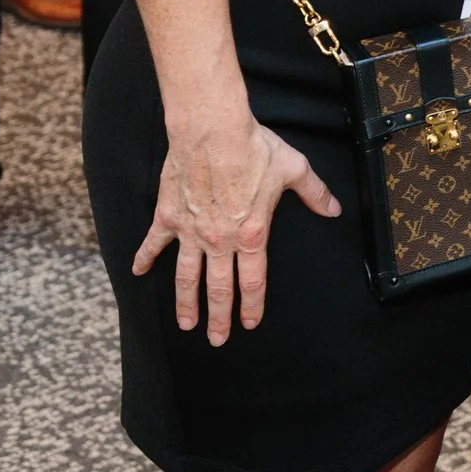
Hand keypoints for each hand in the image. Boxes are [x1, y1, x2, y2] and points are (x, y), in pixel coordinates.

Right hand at [132, 111, 340, 344]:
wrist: (213, 131)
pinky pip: (154, 243)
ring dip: (186, 302)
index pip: (253, 280)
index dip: (251, 305)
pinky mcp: (168, 216)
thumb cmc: (254, 149)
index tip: (249, 324)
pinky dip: (143, 258)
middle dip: (219, 316)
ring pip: (186, 276)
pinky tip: (136, 273)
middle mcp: (219, 240)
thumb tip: (334, 209)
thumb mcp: (294, 170)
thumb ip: (314, 193)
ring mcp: (191, 231)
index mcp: (252, 234)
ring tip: (186, 323)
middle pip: (219, 288)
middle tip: (216, 340)